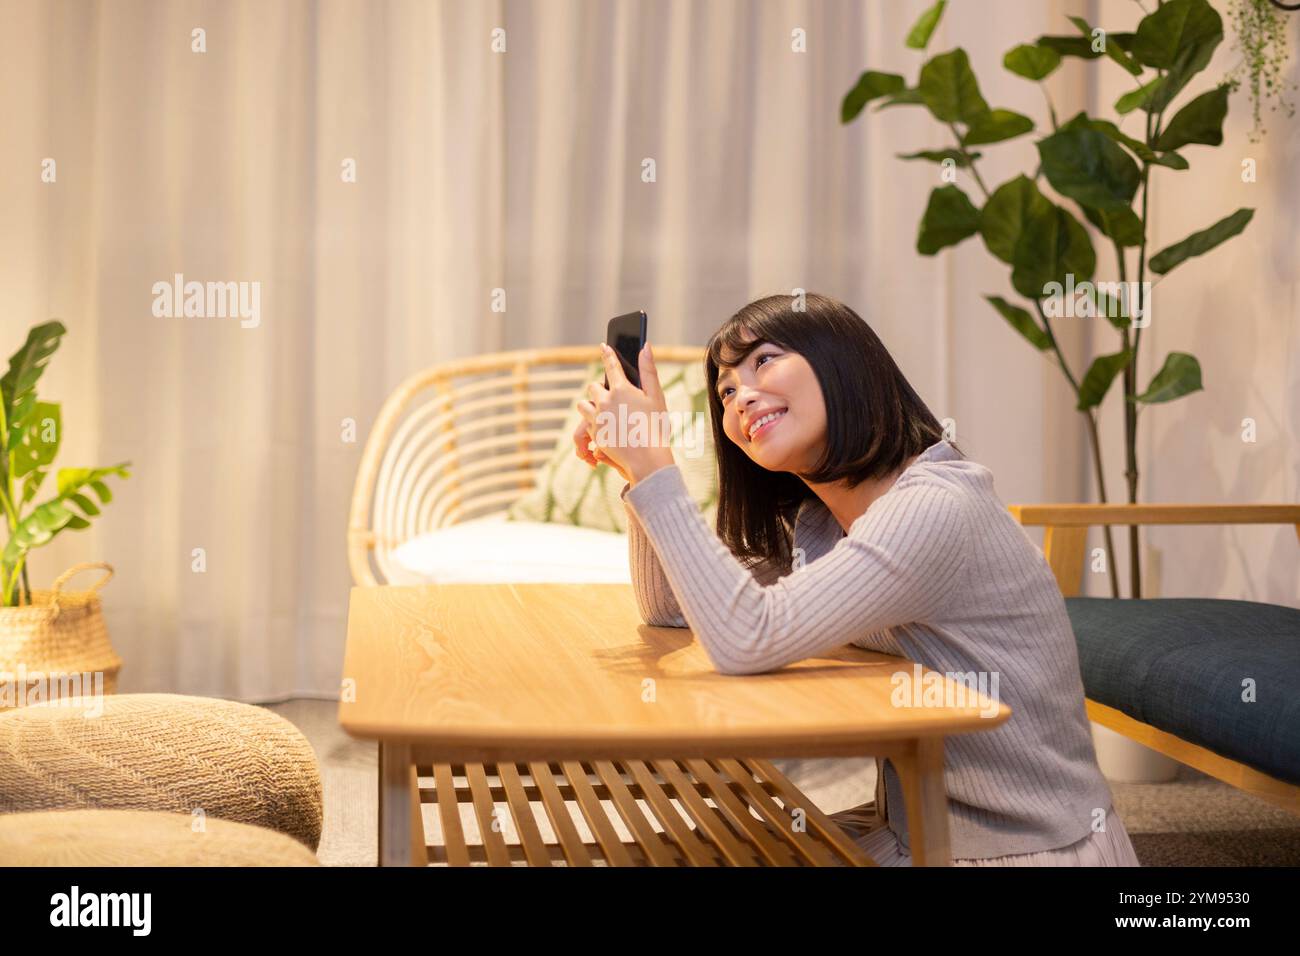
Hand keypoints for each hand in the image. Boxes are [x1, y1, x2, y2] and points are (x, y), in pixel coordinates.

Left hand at [575, 342, 676, 484]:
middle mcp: (605, 401)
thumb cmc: (656, 428)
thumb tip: (646, 346)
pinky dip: (593, 425)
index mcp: (622, 389)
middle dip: (600, 390)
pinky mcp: (593, 434)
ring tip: (604, 414)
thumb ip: (649, 370)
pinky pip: (586, 425)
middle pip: (593, 387)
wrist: (646, 460)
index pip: (611, 366)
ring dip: (591, 407)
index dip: (607, 354)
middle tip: (612, 397)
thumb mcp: (656, 397)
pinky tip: (606, 431)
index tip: (603, 346)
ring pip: (583, 406)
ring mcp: (597, 418)